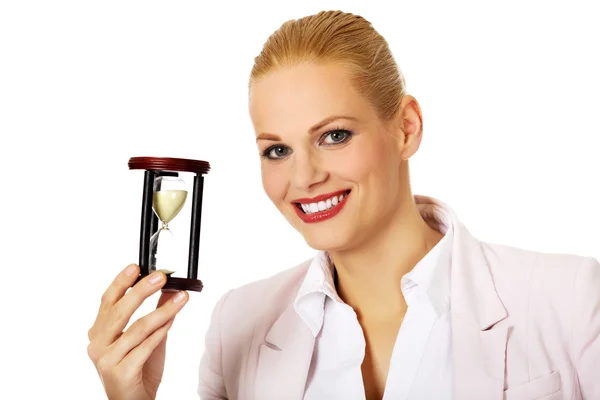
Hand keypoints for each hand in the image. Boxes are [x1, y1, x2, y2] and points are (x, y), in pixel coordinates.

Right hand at [87, 264, 188, 399]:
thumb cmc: (138, 369)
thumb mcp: (147, 336)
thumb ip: (155, 313)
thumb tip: (168, 288)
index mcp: (99, 332)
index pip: (108, 301)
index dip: (121, 282)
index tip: (137, 266)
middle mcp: (97, 344)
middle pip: (120, 311)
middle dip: (142, 290)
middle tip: (161, 276)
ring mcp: (107, 359)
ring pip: (137, 328)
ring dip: (163, 310)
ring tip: (181, 297)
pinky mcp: (121, 372)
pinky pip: (145, 347)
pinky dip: (161, 331)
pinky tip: (173, 319)